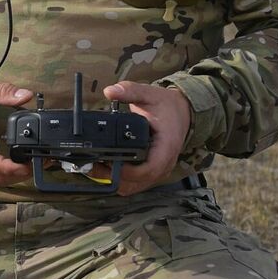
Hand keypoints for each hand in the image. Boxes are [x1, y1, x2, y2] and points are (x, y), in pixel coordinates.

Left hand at [102, 80, 191, 195]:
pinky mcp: (154, 172)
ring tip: (98, 168)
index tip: (110, 163)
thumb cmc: (168, 106)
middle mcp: (165, 163)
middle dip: (115, 177)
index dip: (129, 171)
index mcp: (166, 146)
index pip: (149, 169)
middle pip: (139, 182)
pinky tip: (109, 170)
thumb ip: (130, 91)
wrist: (183, 112)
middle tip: (94, 166)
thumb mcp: (149, 94)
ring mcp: (160, 170)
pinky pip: (137, 184)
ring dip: (117, 181)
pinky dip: (123, 181)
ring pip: (136, 187)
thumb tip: (110, 91)